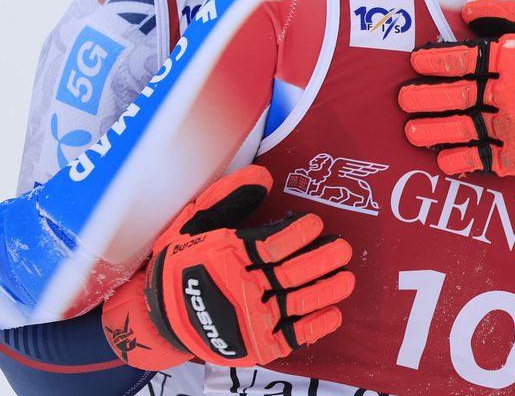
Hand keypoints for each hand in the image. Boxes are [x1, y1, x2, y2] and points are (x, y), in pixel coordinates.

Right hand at [102, 165, 353, 369]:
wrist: (159, 315)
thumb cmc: (183, 261)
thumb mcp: (195, 221)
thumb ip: (229, 197)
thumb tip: (264, 177)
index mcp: (227, 257)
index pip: (272, 244)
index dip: (298, 233)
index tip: (316, 223)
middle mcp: (240, 289)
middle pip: (291, 273)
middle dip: (322, 259)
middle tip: (344, 249)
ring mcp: (248, 320)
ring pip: (297, 303)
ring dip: (326, 290)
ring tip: (347, 278)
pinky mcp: (254, 345)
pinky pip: (290, 337)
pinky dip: (314, 326)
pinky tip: (333, 313)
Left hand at [399, 0, 514, 176]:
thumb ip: (507, 16)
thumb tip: (465, 9)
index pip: (466, 59)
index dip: (437, 61)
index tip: (415, 62)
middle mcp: (513, 93)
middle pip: (459, 96)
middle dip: (427, 98)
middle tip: (403, 99)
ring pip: (467, 129)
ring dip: (436, 130)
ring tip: (411, 132)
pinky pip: (489, 160)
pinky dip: (464, 162)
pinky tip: (443, 161)